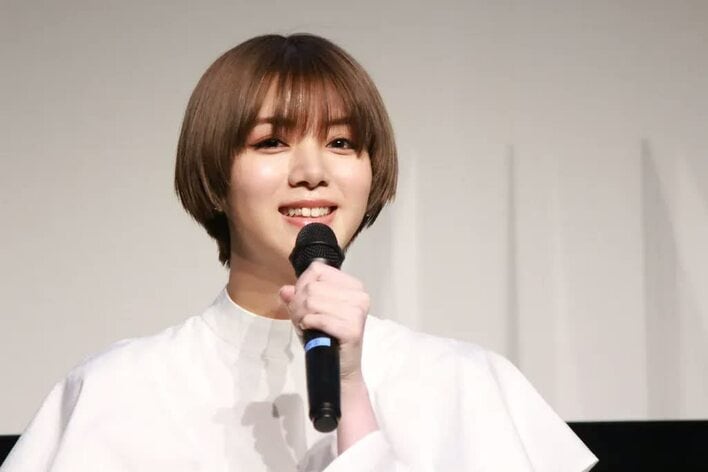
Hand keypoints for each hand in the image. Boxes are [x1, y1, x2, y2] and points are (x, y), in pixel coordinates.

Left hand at [278, 261, 369, 382]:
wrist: (340, 370)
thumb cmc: (327, 339)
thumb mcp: (310, 313)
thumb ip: (297, 298)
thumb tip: (285, 290)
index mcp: (353, 286)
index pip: (317, 270)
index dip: (302, 285)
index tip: (302, 302)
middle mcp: (359, 296)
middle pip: (312, 287)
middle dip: (298, 304)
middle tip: (301, 319)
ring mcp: (357, 312)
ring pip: (312, 301)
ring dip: (301, 316)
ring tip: (305, 326)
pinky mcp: (352, 329)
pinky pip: (318, 318)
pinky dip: (308, 325)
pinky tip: (311, 331)